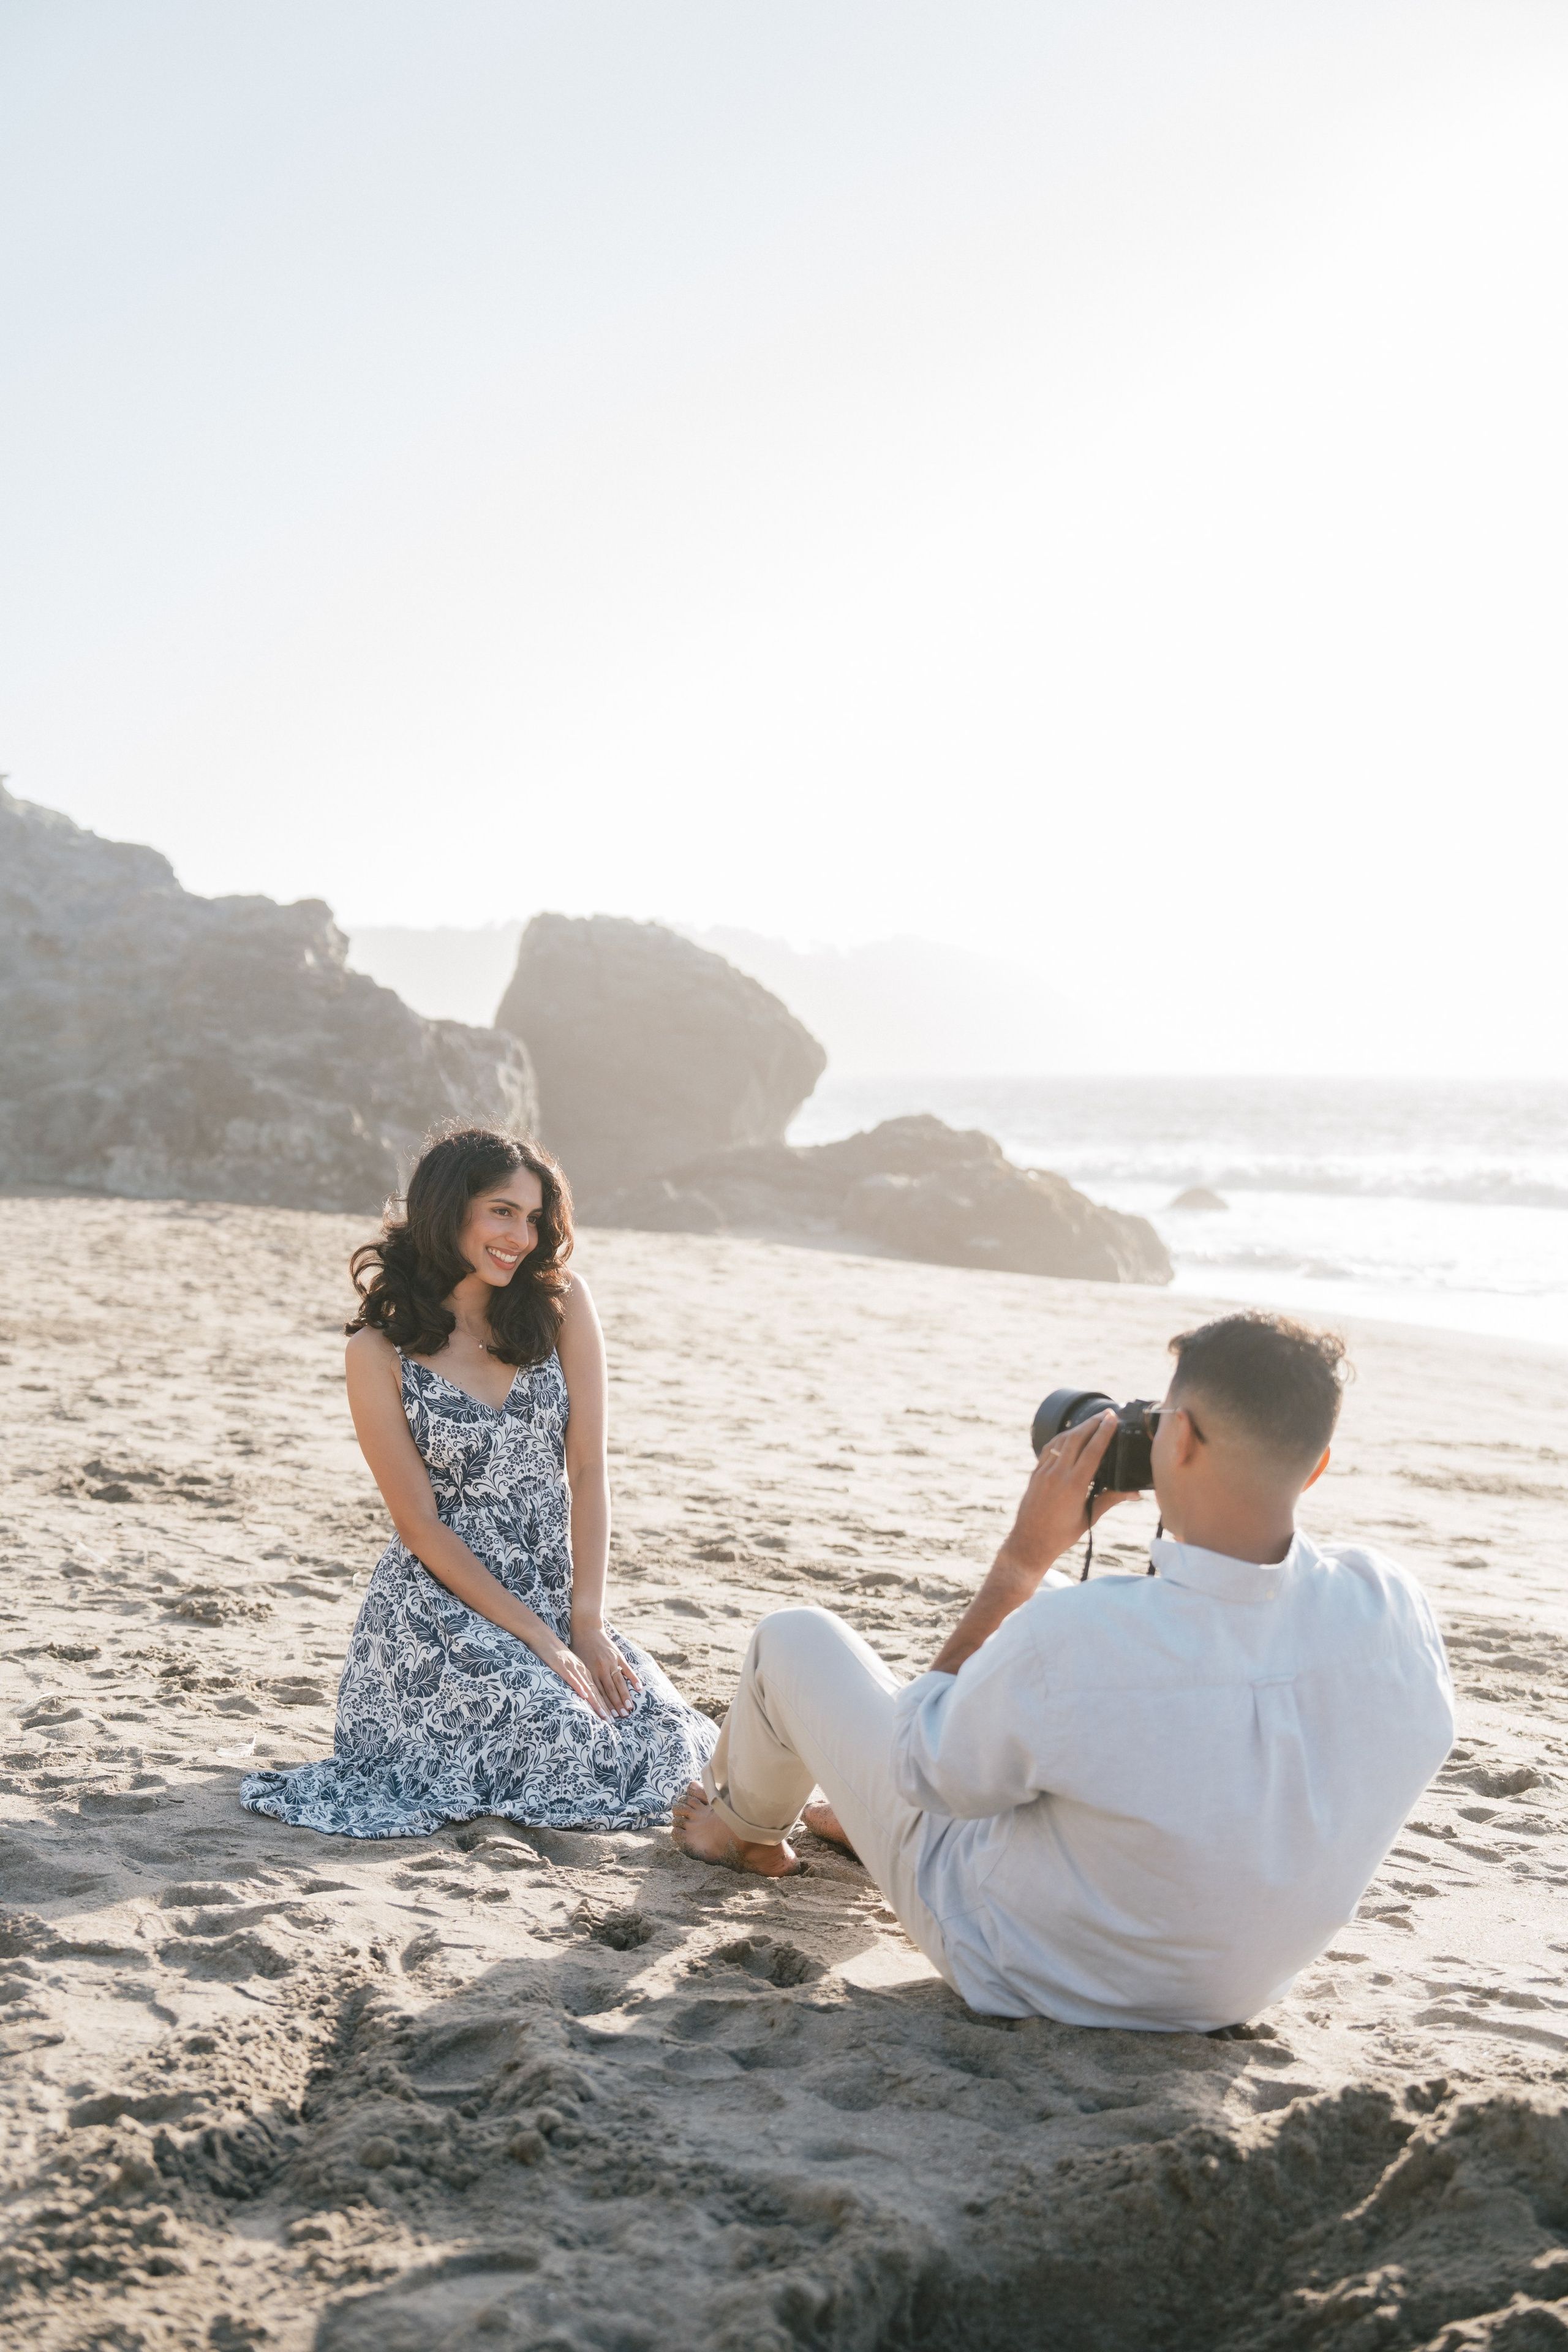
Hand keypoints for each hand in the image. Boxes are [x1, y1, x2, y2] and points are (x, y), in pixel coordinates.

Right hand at [536, 1635, 616, 1721]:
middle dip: (605, 1707)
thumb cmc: (556, 1653)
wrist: (545, 1637)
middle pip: (597, 1691)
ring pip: (588, 1687)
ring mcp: (573, 1668)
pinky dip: (580, 1688)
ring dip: (597, 1703)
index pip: (598, 1690)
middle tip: (613, 1721)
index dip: (606, 1704)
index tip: (612, 1717)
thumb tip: (581, 1692)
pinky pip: (573, 1679)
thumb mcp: (570, 1665)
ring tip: (604, 1716)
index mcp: (585, 1670)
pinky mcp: (563, 1666)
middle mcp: (582, 1670)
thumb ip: (576, 1677)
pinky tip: (585, 1696)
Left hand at [572, 1626, 641, 1720]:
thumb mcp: (577, 1665)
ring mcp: (610, 1662)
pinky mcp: (618, 1655)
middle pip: (609, 1691)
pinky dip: (633, 1678)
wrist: (586, 1629)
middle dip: (616, 1706)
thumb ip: (583, 1679)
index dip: (604, 1706)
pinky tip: (639, 1688)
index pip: (598, 1693)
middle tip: (622, 1718)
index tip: (608, 1718)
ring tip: (630, 1708)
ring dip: (625, 1696)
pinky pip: (627, 1669)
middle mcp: (600, 1669)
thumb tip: (585, 1696)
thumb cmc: (579, 1649)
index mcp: (590, 1673)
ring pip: (619, 1682)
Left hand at [999, 1409, 1136, 1579]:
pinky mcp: (1035, 1473)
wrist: (1030, 1542)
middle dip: (1092, 1423)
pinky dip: (1061, 1438)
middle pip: (1076, 1439)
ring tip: (1092, 1421)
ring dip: (1077, 1428)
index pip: (1092, 1451)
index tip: (1112, 1418)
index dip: (1103, 1432)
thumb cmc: (1061, 1535)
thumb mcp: (1089, 1518)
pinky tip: (1069, 1435)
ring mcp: (1044, 1472)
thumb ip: (1111, 1500)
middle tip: (1106, 1413)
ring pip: (1061, 1441)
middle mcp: (1057, 1475)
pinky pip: (1049, 1449)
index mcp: (1074, 1486)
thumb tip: (1135, 1493)